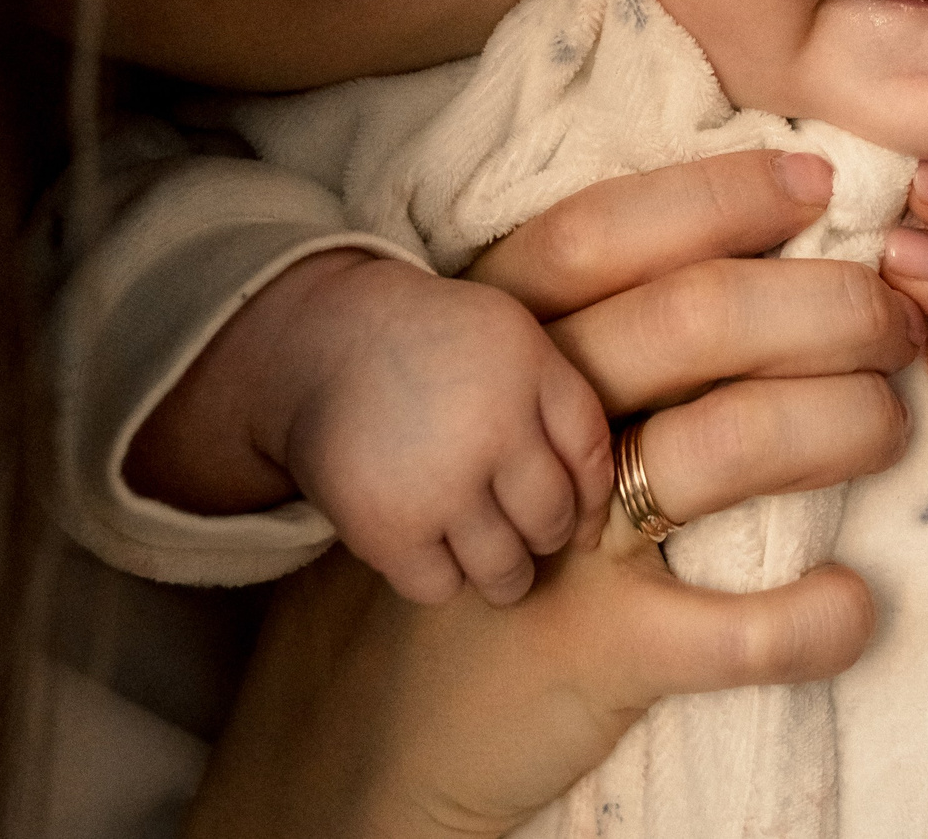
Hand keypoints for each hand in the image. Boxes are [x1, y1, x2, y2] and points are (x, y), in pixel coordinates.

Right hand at [126, 250, 610, 607]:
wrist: (322, 343)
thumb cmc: (437, 349)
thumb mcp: (514, 342)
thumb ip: (565, 406)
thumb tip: (605, 514)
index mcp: (529, 369)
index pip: (593, 462)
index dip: (589, 501)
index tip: (575, 517)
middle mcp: (490, 425)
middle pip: (551, 522)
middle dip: (541, 534)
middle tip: (518, 527)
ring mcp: (438, 481)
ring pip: (505, 569)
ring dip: (500, 568)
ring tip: (480, 545)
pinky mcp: (386, 527)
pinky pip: (441, 586)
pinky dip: (440, 575)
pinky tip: (429, 544)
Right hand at [190, 148, 919, 838]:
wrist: (383, 703)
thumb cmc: (501, 519)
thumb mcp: (520, 405)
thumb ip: (607, 324)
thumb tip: (771, 230)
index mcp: (508, 341)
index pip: (609, 233)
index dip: (722, 196)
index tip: (823, 184)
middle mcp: (526, 425)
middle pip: (690, 320)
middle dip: (827, 305)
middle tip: (902, 323)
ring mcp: (558, 540)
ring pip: (720, 446)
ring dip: (838, 424)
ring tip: (888, 427)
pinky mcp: (589, 648)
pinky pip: (726, 632)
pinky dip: (811, 617)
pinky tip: (854, 603)